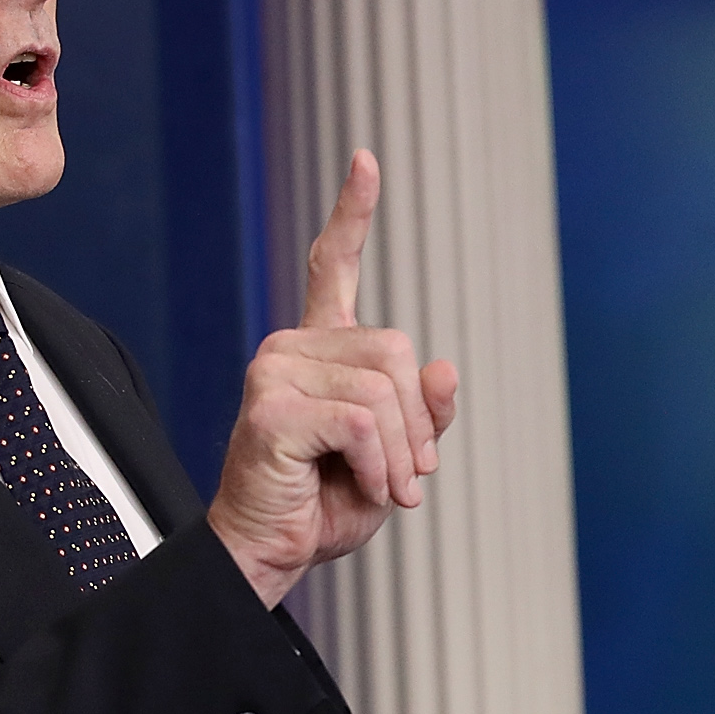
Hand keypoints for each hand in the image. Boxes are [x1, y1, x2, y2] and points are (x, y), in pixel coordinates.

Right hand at [208, 151, 459, 605]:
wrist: (274, 554)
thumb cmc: (327, 505)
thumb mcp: (397, 458)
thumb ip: (422, 413)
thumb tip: (443, 368)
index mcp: (320, 350)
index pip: (334, 266)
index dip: (353, 212)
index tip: (366, 159)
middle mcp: (291, 348)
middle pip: (397, 351)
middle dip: (418, 424)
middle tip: (406, 478)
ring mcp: (274, 372)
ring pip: (386, 390)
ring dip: (401, 454)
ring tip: (383, 489)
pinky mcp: (271, 407)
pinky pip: (362, 423)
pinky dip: (377, 466)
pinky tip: (359, 487)